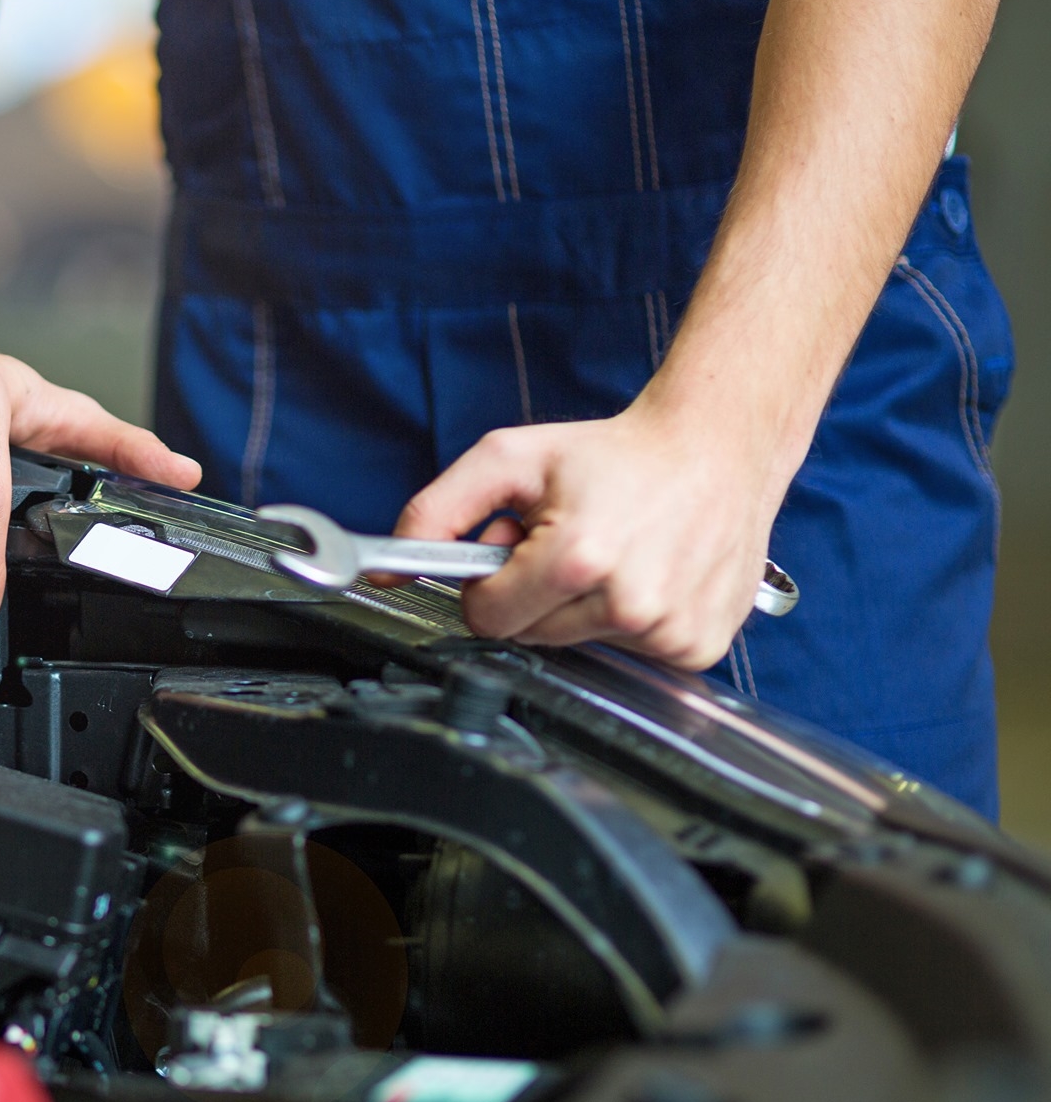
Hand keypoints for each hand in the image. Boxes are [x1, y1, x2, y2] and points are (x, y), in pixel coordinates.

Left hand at [392, 397, 798, 669]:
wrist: (717, 446)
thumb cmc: (613, 454)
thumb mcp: (509, 460)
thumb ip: (435, 512)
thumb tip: (384, 573)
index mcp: (576, 559)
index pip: (487, 618)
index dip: (489, 584)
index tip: (513, 551)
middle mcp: (628, 604)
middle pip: (530, 636)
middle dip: (534, 594)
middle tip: (569, 543)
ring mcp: (668, 632)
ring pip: (580, 646)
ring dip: (581, 608)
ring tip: (612, 553)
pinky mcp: (699, 647)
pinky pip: (631, 654)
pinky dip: (628, 622)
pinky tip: (648, 574)